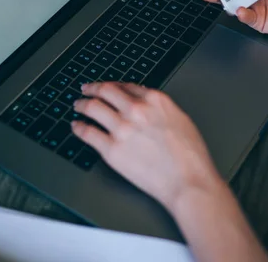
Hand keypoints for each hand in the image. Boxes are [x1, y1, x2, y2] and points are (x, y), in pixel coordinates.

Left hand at [71, 82, 224, 210]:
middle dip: (93, 88)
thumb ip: (160, 110)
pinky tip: (77, 126)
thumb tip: (147, 106)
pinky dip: (79, 127)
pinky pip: (88, 133)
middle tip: (87, 89)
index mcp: (155, 100)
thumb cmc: (191, 157)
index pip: (127, 86)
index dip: (114, 85)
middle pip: (106, 91)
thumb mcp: (181, 120)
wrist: (188, 182)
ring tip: (78, 105)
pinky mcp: (112, 150)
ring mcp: (122, 129)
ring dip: (82, 104)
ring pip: (93, 108)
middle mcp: (136, 110)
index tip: (108, 87)